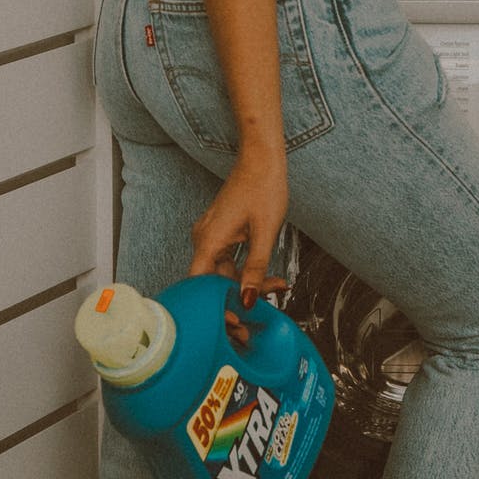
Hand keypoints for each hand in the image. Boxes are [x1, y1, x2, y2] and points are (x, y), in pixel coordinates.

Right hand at [189, 141, 289, 333]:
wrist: (262, 158)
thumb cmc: (264, 188)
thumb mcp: (264, 233)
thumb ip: (255, 268)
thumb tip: (247, 299)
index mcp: (208, 240)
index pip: (200, 286)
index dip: (216, 307)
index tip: (237, 320)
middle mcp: (203, 238)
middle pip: (214, 280)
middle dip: (240, 294)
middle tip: (267, 304)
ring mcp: (210, 234)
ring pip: (223, 270)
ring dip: (246, 282)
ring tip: (277, 286)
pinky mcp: (220, 232)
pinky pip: (227, 259)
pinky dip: (245, 268)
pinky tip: (267, 275)